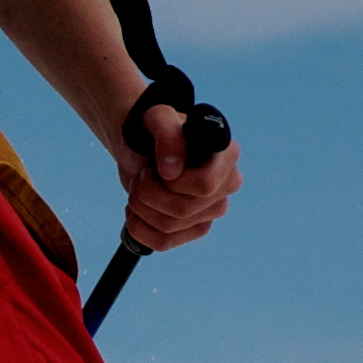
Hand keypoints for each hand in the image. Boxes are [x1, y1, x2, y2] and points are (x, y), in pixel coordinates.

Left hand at [115, 104, 239, 251]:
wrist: (143, 148)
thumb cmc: (154, 128)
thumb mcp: (157, 118)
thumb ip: (167, 134)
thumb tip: (171, 170)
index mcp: (227, 154)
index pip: (205, 185)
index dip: (173, 184)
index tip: (159, 168)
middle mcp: (227, 184)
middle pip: (182, 210)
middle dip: (148, 194)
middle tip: (142, 176)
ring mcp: (213, 210)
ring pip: (168, 227)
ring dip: (140, 207)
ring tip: (137, 188)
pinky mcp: (196, 228)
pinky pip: (163, 243)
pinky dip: (138, 229)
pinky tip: (135, 211)